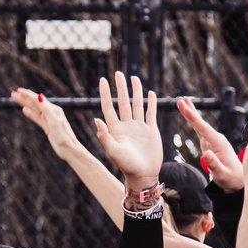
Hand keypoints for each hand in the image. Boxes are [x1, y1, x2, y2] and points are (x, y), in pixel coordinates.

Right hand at [11, 87, 82, 159]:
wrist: (68, 148)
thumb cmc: (62, 135)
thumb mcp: (53, 121)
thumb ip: (46, 108)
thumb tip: (39, 96)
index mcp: (53, 109)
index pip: (37, 99)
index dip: (27, 95)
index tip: (18, 90)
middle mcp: (51, 112)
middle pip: (35, 103)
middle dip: (24, 98)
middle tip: (13, 94)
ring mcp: (49, 119)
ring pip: (34, 109)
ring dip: (25, 104)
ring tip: (16, 99)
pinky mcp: (47, 127)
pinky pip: (37, 117)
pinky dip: (30, 113)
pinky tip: (24, 110)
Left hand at [95, 71, 161, 188]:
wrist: (143, 175)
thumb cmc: (126, 166)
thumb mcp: (113, 151)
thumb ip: (104, 136)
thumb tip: (96, 119)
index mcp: (115, 129)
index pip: (109, 107)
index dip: (106, 93)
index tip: (103, 80)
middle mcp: (126, 126)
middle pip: (123, 102)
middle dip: (121, 88)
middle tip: (118, 73)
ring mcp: (139, 127)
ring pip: (137, 104)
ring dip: (135, 91)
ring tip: (134, 78)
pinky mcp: (151, 130)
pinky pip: (151, 113)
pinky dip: (151, 103)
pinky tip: (150, 93)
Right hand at [177, 97, 243, 191]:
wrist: (238, 180)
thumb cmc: (231, 179)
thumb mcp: (223, 175)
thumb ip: (214, 165)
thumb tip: (204, 153)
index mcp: (219, 143)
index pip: (203, 128)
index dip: (193, 117)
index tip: (184, 107)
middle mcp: (216, 138)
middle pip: (201, 123)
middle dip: (191, 111)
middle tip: (181, 99)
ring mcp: (213, 140)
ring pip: (200, 124)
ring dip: (191, 113)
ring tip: (183, 102)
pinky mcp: (210, 143)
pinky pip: (200, 130)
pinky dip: (194, 122)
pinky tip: (190, 115)